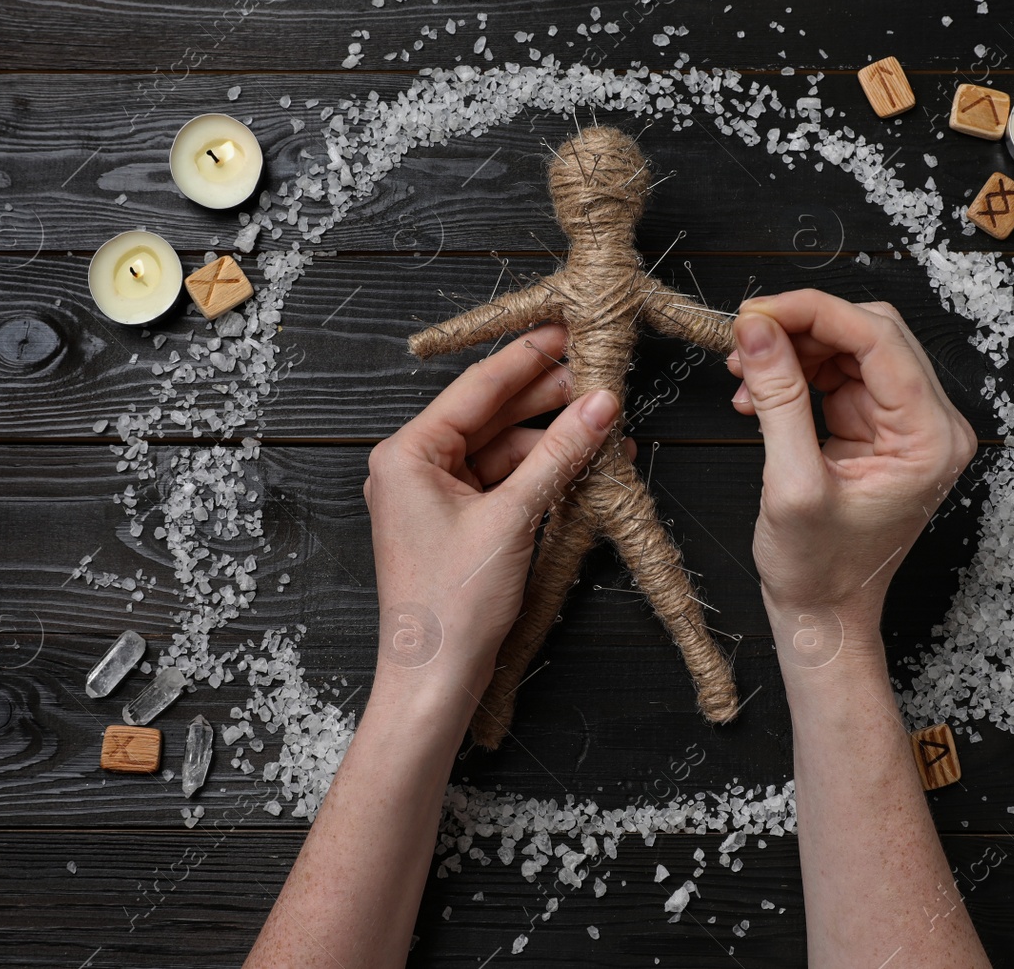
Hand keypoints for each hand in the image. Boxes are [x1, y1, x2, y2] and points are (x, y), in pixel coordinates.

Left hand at [363, 324, 624, 697]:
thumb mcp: (513, 519)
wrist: (434, 681)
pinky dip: (542, 474)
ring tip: (606, 429)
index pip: (477, 387)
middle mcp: (413, 467)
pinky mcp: (457, 522)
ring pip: (503, 449)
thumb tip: (601, 406)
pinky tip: (585, 464)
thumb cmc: (452, 606)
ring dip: (553, 441)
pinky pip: (504, 482)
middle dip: (548, 400)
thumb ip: (559, 455)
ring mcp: (434, 496)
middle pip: (492, 415)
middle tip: (601, 376)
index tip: (568, 331)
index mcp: (407, 453)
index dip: (528, 358)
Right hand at [726, 290, 976, 660]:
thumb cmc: (817, 570)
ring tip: (744, 374)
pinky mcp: (880, 429)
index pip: (877, 338)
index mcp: (930, 438)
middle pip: (869, 333)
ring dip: (794, 349)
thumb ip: (779, 398)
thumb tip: (756, 328)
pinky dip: (797, 373)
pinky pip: (840, 374)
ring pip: (851, 347)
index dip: (813, 312)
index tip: (755, 311)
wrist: (824, 615)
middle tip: (744, 336)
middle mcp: (932, 424)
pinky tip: (759, 394)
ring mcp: (907, 425)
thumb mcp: (791, 484)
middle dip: (802, 326)